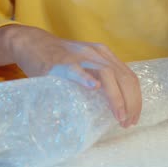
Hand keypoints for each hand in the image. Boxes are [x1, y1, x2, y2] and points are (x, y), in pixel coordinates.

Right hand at [0, 25, 140, 127]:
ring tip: (119, 116)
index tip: (134, 117)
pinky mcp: (60, 62)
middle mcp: (97, 54)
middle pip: (124, 78)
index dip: (136, 99)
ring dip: (116, 98)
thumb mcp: (85, 64)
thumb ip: (99, 78)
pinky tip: (94, 87)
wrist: (31, 42)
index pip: (129, 77)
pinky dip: (86, 79)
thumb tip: (111, 106)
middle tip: (127, 123)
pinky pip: (75, 70)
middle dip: (131, 103)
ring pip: (107, 74)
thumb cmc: (59, 59)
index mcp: (105, 55)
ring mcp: (80, 57)